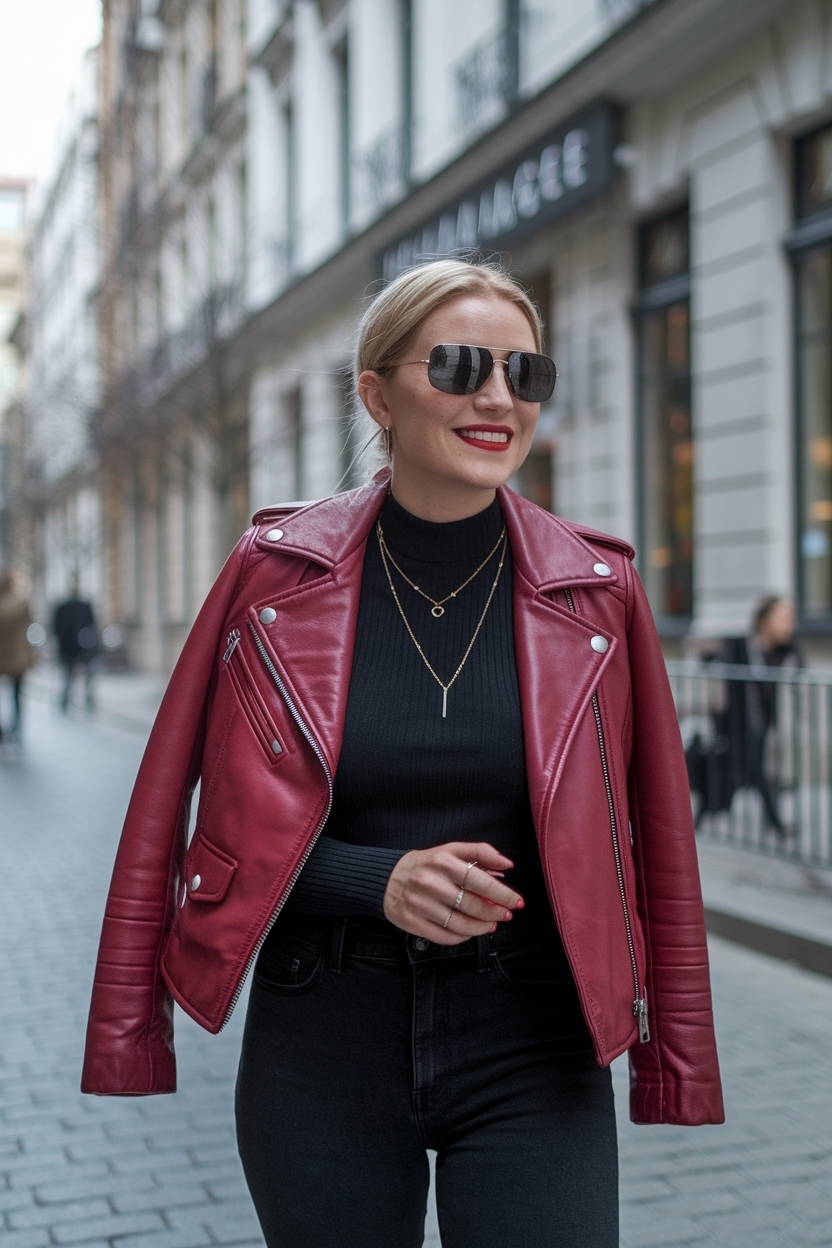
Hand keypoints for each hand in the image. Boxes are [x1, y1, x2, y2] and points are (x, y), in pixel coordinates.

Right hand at [382, 842, 523, 944]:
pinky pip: (445, 937)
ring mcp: (420, 905)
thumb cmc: (426, 864)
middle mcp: (431, 883)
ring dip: (482, 927)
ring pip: (461, 924)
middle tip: (505, 915)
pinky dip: (463, 936)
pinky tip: (470, 931)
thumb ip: (480, 853)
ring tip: (491, 924)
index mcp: (443, 862)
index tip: (517, 901)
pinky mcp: (413, 923)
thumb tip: (507, 865)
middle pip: (472, 905)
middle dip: (495, 912)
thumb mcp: (450, 850)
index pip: (479, 880)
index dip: (502, 893)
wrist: (387, 878)